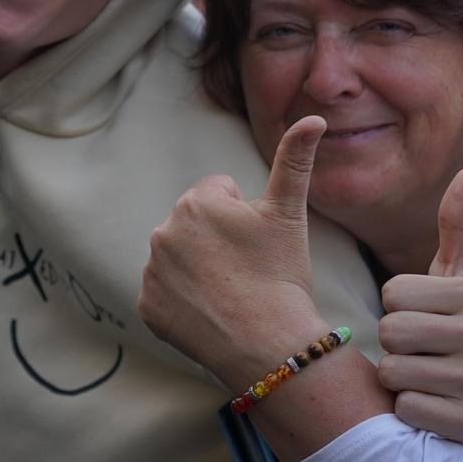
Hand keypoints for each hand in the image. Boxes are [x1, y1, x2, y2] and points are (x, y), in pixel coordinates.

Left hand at [139, 116, 331, 389]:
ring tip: (232, 292)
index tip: (258, 246)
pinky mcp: (147, 307)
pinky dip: (185, 302)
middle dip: (219, 242)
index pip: (221, 195)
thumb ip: (295, 158)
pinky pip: (166, 295)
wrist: (269, 345)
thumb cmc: (282, 274)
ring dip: (201, 270)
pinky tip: (211, 312)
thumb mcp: (289, 212)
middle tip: (247, 271)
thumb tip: (314, 116)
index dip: (245, 219)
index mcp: (196, 201)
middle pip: (198, 227)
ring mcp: (152, 272)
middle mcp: (163, 231)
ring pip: (181, 259)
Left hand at [376, 167, 462, 454]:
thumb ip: (454, 224)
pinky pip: (406, 409)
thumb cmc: (448, 325)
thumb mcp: (451, 276)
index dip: (394, 306)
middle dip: (392, 343)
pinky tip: (427, 403)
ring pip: (395, 371)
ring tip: (421, 374)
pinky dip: (406, 410)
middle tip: (416, 349)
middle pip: (392, 330)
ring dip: (397, 377)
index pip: (393, 291)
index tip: (418, 315)